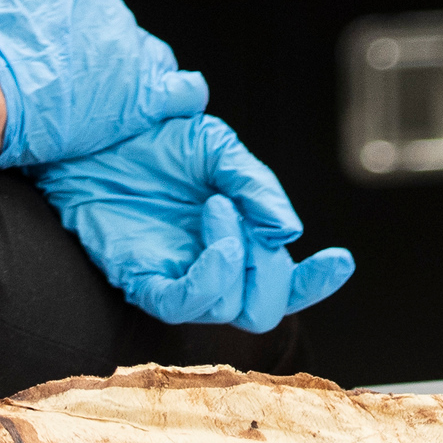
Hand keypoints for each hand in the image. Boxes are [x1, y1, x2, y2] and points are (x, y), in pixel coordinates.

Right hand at [0, 0, 205, 169]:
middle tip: (83, 86)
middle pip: (123, 39)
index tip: (64, 61)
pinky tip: (181, 104)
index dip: (83, 43)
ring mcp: (129, 56)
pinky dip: (181, 97)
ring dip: (136, 79)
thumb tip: (21, 2)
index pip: (97, 16)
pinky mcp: (138, 98)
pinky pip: (180, 93)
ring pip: (151, 62)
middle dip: (109, 59)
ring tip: (116, 102)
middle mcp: (114, 19)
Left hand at [34, 113, 356, 331]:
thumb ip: (257, 186)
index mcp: (241, 240)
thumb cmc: (158, 142)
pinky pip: (183, 303)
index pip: (286, 282)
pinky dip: (210, 276)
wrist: (101, 134)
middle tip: (252, 218)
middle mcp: (214, 268)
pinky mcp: (143, 280)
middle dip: (272, 270)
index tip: (340, 260)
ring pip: (230, 308)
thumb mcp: (219, 148)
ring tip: (213, 202)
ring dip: (236, 254)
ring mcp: (180, 278)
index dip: (316, 283)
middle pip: (266, 307)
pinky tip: (214, 236)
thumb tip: (288, 231)